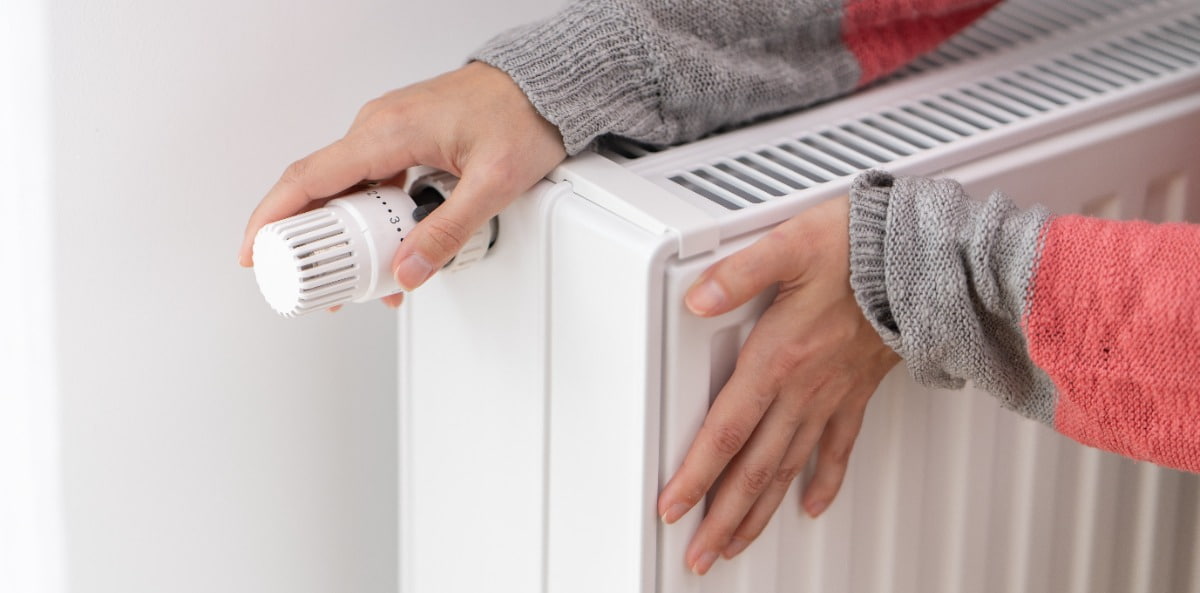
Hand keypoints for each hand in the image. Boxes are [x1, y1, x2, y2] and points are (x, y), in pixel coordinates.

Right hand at [238, 62, 566, 306]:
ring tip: (361, 280)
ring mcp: (390, 130)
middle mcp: (379, 126)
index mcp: (387, 131)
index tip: (253, 253)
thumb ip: (448, 229)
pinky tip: (389, 247)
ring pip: (348, 188)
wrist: (546, 85)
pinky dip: (370, 215)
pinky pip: (372, 179)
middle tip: (315, 287)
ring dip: (347, 234)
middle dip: (309, 241)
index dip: (272, 218)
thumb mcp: (492, 183)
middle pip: (321, 188)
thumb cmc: (523, 117)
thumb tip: (410, 270)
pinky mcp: (404, 137)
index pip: (309, 177)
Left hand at [656, 196, 899, 574]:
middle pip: (754, 468)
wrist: (925, 257)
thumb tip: (698, 297)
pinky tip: (812, 506)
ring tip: (737, 545)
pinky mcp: (858, 391)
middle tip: (698, 555)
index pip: (726, 431)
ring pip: (789, 468)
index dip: (696, 475)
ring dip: (761, 512)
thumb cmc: (859, 246)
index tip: (674, 508)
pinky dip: (824, 481)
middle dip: (723, 517)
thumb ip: (739, 273)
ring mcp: (831, 395)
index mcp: (778, 358)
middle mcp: (803, 388)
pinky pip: (839, 447)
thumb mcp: (790, 245)